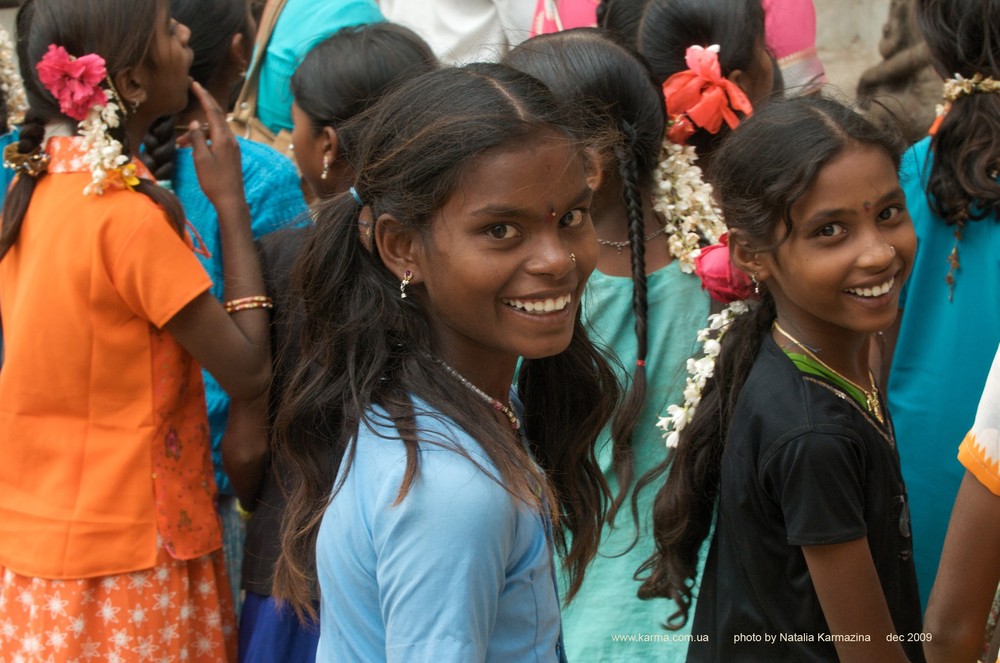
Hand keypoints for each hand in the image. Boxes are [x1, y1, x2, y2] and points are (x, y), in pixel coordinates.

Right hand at [176, 81, 245, 209]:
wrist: (231, 200)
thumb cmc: (214, 182)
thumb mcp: (200, 159)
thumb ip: (197, 139)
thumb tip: (194, 123)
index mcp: (223, 138)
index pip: (212, 111)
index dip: (203, 96)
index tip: (195, 83)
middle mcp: (231, 139)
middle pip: (215, 116)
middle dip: (203, 105)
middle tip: (194, 90)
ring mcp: (233, 147)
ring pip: (213, 131)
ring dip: (197, 132)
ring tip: (180, 143)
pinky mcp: (232, 154)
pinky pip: (217, 140)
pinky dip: (205, 140)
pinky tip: (193, 149)